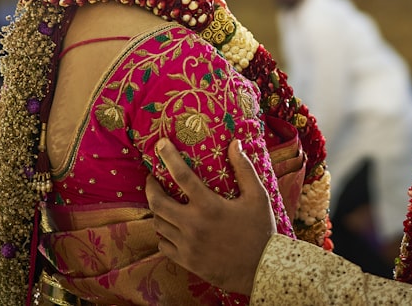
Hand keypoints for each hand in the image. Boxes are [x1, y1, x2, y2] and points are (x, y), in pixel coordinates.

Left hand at [145, 138, 276, 294]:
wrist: (260, 270)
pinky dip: (162, 232)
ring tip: (162, 200)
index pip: (182, 175)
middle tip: (152, 178)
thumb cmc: (260, 230)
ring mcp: (187, 245)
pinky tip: (170, 226)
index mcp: (209, 206)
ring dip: (156, 209)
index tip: (161, 144)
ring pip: (158, 223)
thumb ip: (244, 168)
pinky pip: (163, 244)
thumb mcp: (257, 196)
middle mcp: (193, 225)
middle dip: (150, 186)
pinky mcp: (186, 261)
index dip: (169, 157)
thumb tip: (234, 143)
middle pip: (158, 201)